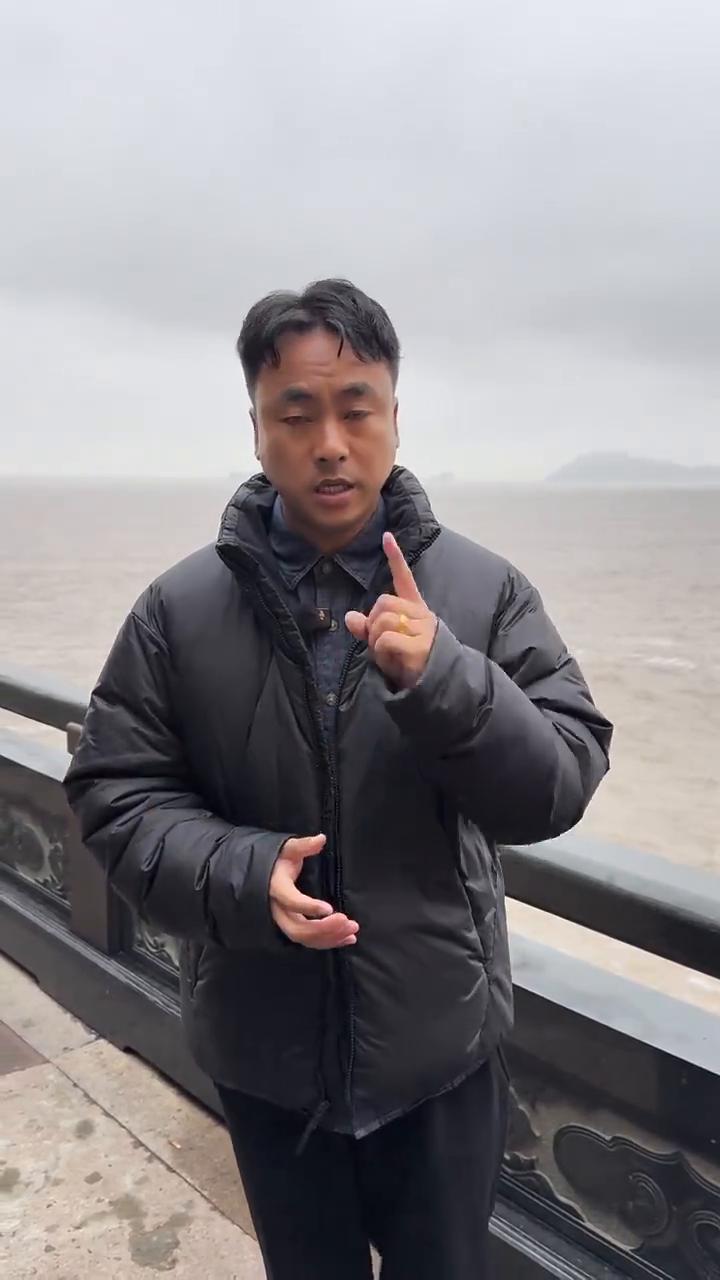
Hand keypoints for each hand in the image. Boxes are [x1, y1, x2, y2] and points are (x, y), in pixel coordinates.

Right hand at [269, 834, 358, 948]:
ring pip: (305, 938)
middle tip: (347, 921)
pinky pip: (310, 941)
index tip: (330, 908)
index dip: (309, 907)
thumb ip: (304, 845)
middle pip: (298, 928)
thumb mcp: (288, 849)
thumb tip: (321, 838)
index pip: (290, 901)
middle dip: (323, 928)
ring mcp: (285, 922)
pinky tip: (348, 939)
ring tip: (352, 931)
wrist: (267, 875)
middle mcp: (278, 910)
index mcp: (277, 888)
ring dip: (329, 937)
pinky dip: (329, 942)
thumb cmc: (279, 860)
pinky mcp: (294, 928)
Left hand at [346, 532, 436, 689]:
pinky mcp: (421, 646)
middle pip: (383, 603)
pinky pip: (386, 639)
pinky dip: (381, 651)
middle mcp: (421, 615)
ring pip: (382, 620)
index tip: (386, 537)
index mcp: (415, 610)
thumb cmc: (409, 663)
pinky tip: (392, 661)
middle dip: (373, 624)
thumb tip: (349, 617)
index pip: (405, 579)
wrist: (437, 686)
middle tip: (381, 644)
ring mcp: (423, 629)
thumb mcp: (387, 644)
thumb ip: (368, 629)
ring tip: (388, 655)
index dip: (395, 558)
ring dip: (376, 641)